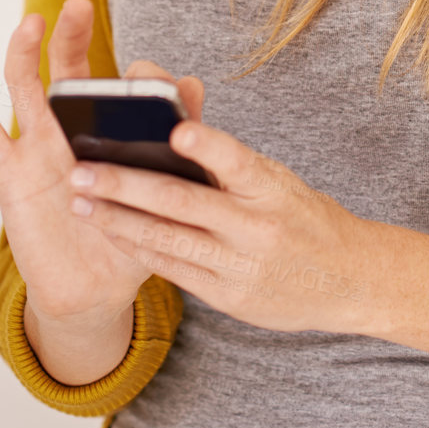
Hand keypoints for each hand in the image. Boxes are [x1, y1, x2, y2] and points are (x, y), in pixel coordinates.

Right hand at [0, 0, 204, 328]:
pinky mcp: (12, 173)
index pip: (120, 84)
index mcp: (110, 129)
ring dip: (25, 53)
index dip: (137, 74)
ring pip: (26, 88)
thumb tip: (194, 84)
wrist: (96, 291)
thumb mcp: (163, 187)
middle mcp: (72, 128)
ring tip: (32, 22)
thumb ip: (178, 138)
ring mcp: (39, 146)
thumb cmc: (132, 234)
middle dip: (71, 35)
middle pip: (67, 69)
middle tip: (78, 4)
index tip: (152, 76)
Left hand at [67, 113, 373, 334]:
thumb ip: (229, 162)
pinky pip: (174, 269)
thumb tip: (172, 130)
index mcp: (272, 187)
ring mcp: (241, 266)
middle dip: (126, 186)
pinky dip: (138, 248)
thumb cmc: (303, 215)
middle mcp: (257, 227)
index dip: (208, 146)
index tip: (176, 133)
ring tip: (78, 202)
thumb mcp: (278, 179)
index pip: (238, 160)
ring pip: (168, 239)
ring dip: (117, 220)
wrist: (349, 280)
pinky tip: (110, 232)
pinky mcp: (229, 297)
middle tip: (81, 171)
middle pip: (184, 203)